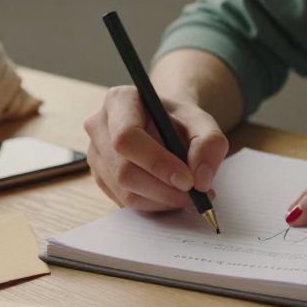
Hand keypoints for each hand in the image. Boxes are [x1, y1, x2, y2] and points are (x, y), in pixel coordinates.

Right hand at [84, 85, 229, 212]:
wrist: (166, 126)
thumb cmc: (180, 121)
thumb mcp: (204, 123)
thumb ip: (210, 144)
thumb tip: (201, 180)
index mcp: (120, 101)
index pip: (127, 137)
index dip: (157, 163)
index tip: (187, 180)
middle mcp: (99, 126)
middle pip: (124, 170)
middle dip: (163, 189)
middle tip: (193, 194)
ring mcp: (96, 154)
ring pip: (125, 192)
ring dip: (162, 201)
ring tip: (188, 195)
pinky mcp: (100, 178)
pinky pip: (125, 202)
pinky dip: (154, 205)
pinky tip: (171, 194)